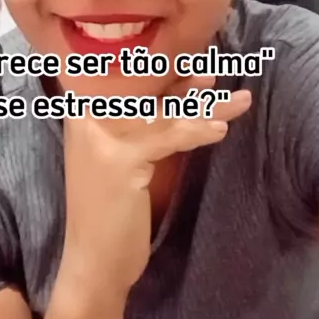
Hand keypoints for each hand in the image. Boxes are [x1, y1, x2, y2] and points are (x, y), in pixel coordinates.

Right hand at [60, 77, 250, 299]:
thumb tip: (187, 84)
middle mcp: (86, 115)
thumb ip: (144, 119)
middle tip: (215, 73)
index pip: (127, 76)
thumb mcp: (124, 154)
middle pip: (146, 90)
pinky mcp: (119, 160)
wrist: (93, 258)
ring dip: (204, 107)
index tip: (195, 60)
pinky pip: (167, 137)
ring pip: (162, 112)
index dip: (162, 65)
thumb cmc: (109, 205)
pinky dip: (197, 133)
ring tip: (237, 101)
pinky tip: (220, 131)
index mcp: (82, 110)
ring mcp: (100, 136)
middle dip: (186, 82)